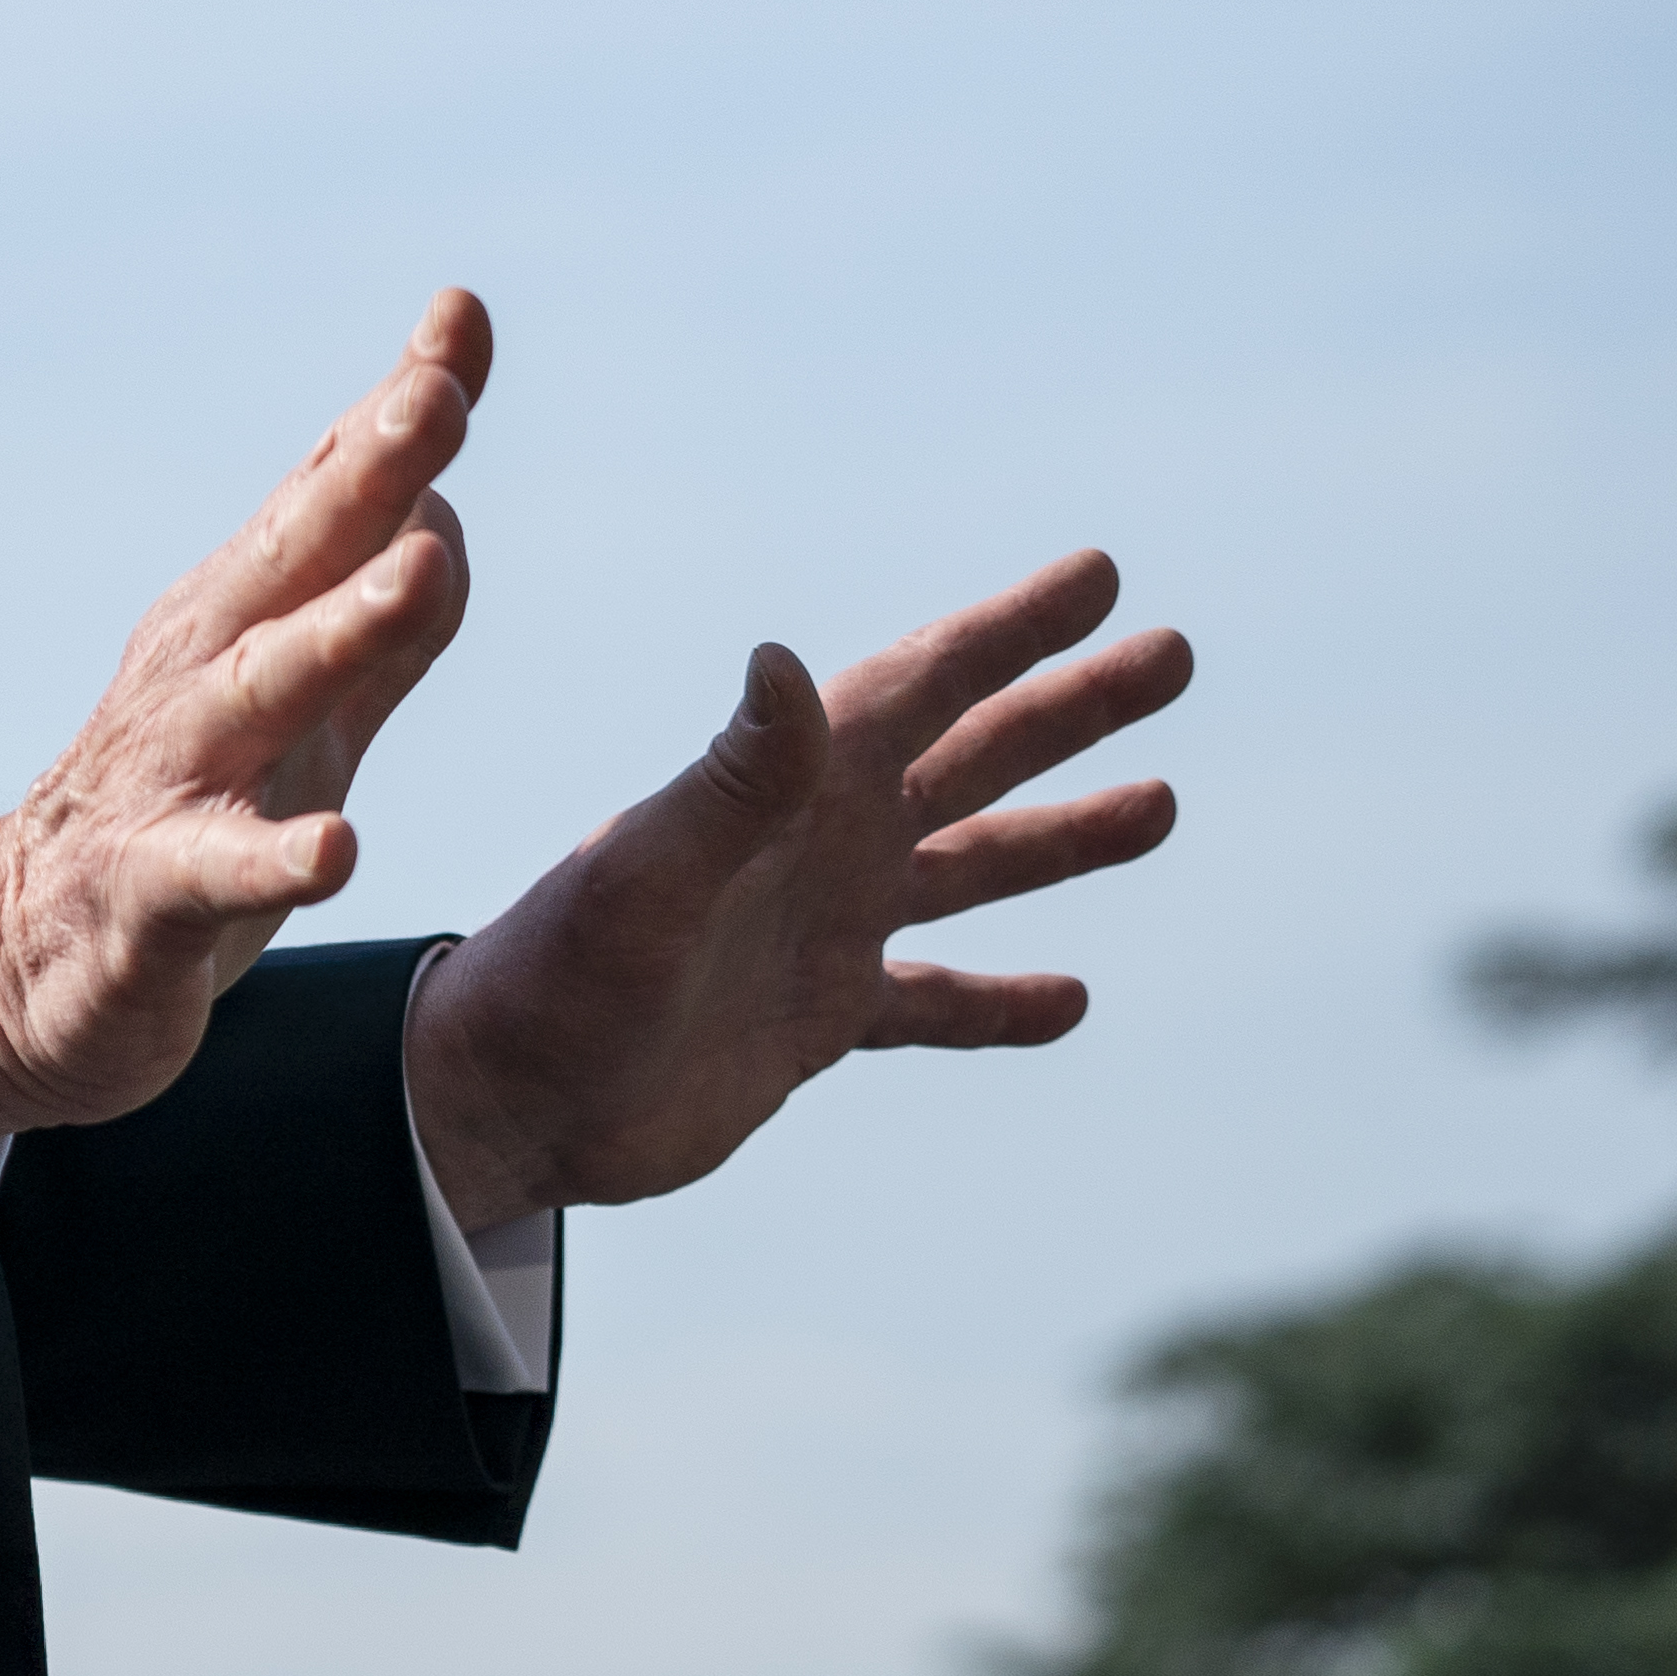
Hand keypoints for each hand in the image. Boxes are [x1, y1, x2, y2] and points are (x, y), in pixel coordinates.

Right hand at [0, 291, 492, 1150]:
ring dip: (339, 627)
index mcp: (240, 622)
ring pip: (262, 687)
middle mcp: (201, 674)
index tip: (462, 313)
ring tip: (414, 570)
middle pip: (294, 557)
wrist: (19, 967)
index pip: (329, 496)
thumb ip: (379, 632)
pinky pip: (215, 870)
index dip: (394, 410)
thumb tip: (445, 519)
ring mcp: (172, 776)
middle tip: (437, 392)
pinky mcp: (152, 891)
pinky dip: (277, 857)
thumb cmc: (179, 826)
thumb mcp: (302, 724)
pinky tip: (341, 851)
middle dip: (366, 472)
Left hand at [402, 552, 1191, 1234]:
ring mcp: (821, 930)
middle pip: (974, 756)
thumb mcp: (646, 873)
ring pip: (973, 865)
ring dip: (1063, 834)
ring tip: (1163, 803)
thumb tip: (782, 660)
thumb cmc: (554, 978)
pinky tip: (1072, 998)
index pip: (924, 687)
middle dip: (1070, 707)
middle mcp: (816, 845)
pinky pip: (935, 1004)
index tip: (1101, 575)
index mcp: (786, 791)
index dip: (1013, 631)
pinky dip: (1000, 1000)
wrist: (502, 1099)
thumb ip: (732, 781)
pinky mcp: (814, 1018)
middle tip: (1174, 651)